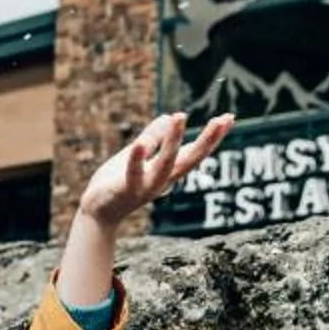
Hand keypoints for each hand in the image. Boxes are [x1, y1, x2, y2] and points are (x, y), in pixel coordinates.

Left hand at [77, 111, 234, 229]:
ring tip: (179, 116)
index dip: (213, 137)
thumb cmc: (118, 183)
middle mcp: (163, 180)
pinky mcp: (126, 190)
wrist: (98, 213)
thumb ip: (153, 136)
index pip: (195, 152)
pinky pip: (133, 174)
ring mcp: (146, 186)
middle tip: (221, 120)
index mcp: (168, 171)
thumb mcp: (137, 155)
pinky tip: (140, 143)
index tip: (230, 117)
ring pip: (164, 164)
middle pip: (190, 159)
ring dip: (173, 141)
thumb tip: (169, 116)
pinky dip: (137, 159)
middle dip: (207, 141)